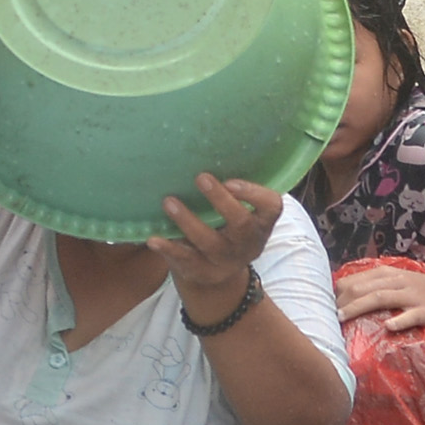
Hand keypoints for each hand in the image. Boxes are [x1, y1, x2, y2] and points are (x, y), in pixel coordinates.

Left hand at [149, 175, 284, 318]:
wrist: (219, 275)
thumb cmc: (226, 227)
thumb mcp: (239, 212)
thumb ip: (231, 190)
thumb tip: (205, 149)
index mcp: (261, 222)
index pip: (271, 206)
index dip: (254, 194)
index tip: (231, 181)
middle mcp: (247, 243)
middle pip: (241, 225)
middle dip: (221, 201)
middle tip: (201, 178)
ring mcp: (225, 260)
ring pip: (209, 242)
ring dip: (188, 221)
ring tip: (169, 202)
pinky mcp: (202, 272)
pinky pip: (186, 261)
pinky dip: (169, 250)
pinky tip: (154, 239)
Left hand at [334, 264, 424, 332]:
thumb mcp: (400, 283)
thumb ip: (378, 287)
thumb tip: (348, 298)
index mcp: (389, 274)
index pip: (356, 280)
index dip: (338, 293)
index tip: (325, 306)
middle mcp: (398, 282)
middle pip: (363, 288)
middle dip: (342, 301)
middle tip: (326, 316)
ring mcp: (412, 296)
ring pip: (380, 298)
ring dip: (358, 307)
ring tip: (341, 318)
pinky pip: (410, 315)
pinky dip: (398, 320)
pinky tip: (387, 327)